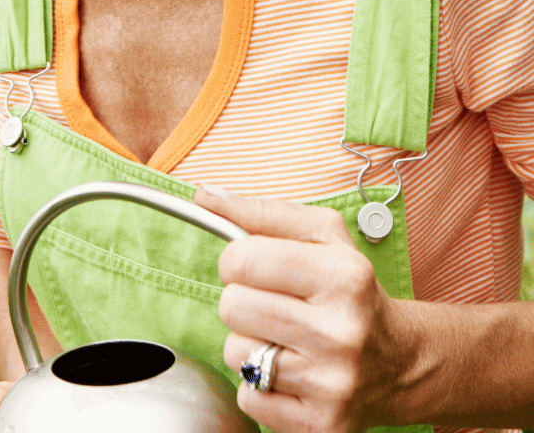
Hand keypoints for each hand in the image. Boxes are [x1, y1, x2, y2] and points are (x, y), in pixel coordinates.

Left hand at [194, 184, 417, 432]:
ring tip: (283, 338)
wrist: (402, 364)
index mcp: (343, 276)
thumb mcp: (321, 235)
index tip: (253, 266)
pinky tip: (291, 372)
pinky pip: (247, 397)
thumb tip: (204, 195)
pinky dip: (259, 385)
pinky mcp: (320, 425)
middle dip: (241, 300)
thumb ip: (260, 211)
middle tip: (272, 304)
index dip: (236, 260)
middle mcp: (341, 332)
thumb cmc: (350, 290)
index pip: (241, 259)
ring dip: (248, 343)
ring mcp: (331, 384)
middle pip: (231, 306)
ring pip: (234, 352)